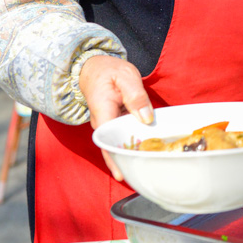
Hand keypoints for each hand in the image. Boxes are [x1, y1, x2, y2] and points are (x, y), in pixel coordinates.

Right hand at [79, 55, 153, 180]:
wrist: (94, 68)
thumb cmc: (108, 71)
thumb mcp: (125, 76)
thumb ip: (136, 96)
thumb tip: (147, 118)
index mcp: (103, 111)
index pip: (107, 139)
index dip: (114, 157)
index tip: (121, 174)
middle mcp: (102, 122)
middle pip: (113, 146)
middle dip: (125, 161)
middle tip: (142, 174)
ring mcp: (108, 124)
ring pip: (119, 141)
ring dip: (131, 152)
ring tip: (148, 166)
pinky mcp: (115, 123)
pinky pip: (123, 135)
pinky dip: (134, 142)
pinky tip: (147, 148)